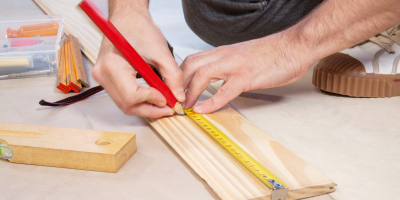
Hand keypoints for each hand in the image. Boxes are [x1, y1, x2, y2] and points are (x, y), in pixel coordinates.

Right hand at [93, 12, 184, 117]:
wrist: (128, 18)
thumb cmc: (139, 28)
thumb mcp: (161, 51)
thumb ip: (172, 76)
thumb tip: (178, 97)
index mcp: (113, 65)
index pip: (131, 96)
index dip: (152, 100)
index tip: (168, 99)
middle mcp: (103, 74)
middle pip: (127, 105)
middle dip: (151, 109)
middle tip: (169, 108)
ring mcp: (103, 78)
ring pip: (125, 105)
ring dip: (146, 107)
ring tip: (164, 102)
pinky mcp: (107, 79)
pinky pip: (123, 97)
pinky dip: (140, 101)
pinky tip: (154, 97)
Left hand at [182, 33, 314, 113]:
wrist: (296, 45)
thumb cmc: (273, 53)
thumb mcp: (244, 56)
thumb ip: (229, 64)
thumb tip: (217, 78)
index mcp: (224, 52)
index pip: (193, 60)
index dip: (180, 76)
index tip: (176, 91)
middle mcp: (226, 56)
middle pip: (191, 65)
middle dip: (178, 84)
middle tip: (175, 100)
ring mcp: (236, 65)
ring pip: (202, 74)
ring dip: (189, 92)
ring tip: (185, 106)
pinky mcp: (248, 76)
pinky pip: (225, 90)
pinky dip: (211, 102)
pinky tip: (203, 110)